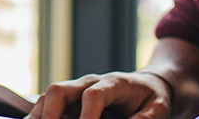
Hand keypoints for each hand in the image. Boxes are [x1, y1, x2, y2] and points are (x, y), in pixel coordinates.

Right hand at [28, 71, 172, 118]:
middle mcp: (89, 83)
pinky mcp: (70, 100)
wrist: (147, 84)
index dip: (87, 115)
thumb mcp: (158, 109)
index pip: (93, 95)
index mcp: (113, 84)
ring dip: (39, 116)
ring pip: (48, 97)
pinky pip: (48, 105)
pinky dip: (41, 118)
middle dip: (49, 113)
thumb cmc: (152, 98)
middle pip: (59, 90)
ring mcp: (76, 90)